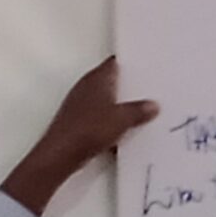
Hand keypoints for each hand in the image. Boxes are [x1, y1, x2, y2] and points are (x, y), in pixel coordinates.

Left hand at [1, 57, 160, 214]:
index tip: (146, 67)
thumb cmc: (90, 129)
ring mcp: (79, 103)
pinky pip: (98, 115)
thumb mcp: (123, 120)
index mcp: (97, 78)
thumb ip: (139, 111)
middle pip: (110, 81)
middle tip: (147, 91)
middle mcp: (86, 86)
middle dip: (127, 86)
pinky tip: (121, 130)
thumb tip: (152, 105)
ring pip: (104, 98)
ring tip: (139, 111)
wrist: (63, 153)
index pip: (115, 63)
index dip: (130, 64)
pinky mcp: (76, 120)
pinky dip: (109, 120)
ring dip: (118, 104)